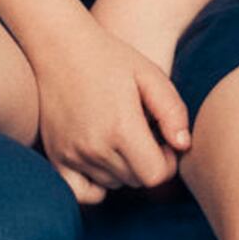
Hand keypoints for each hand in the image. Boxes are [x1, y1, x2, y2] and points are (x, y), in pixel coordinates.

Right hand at [39, 0, 187, 196]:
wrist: (60, 46)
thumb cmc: (111, 58)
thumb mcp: (151, 75)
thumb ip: (173, 111)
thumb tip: (183, 146)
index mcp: (121, 128)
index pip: (156, 175)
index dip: (168, 161)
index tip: (164, 140)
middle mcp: (94, 147)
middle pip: (136, 181)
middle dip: (147, 162)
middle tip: (143, 132)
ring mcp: (72, 154)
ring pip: (113, 184)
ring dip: (123, 168)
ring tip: (120, 135)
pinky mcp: (55, 156)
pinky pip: (81, 193)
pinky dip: (95, 185)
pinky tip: (102, 159)